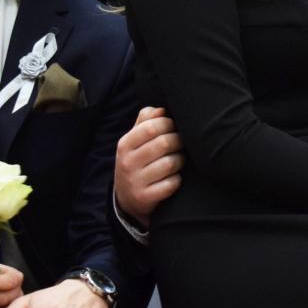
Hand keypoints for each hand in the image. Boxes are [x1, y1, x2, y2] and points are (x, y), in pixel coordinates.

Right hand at [114, 106, 182, 225]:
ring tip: (178, 160)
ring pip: (170, 163)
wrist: (126, 198)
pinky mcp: (145, 198)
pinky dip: (177, 180)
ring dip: (180, 160)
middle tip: (181, 143)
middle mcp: (127, 162)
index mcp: (125, 144)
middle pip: (164, 143)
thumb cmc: (137, 160)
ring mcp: (136, 181)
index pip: (151, 127)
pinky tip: (174, 177)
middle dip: (179, 141)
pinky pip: (172, 184)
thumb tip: (161, 110)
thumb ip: (146, 121)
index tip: (174, 127)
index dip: (169, 124)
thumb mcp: (135, 140)